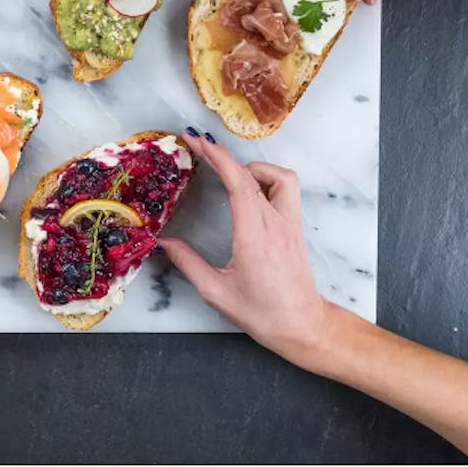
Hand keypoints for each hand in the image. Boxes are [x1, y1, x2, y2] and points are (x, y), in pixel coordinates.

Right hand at [159, 131, 329, 367]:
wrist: (303, 326)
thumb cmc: (262, 313)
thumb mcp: (216, 292)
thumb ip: (187, 263)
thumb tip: (163, 242)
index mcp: (254, 236)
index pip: (239, 183)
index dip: (217, 157)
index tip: (196, 140)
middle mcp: (276, 224)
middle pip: (253, 174)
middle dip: (223, 155)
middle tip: (198, 144)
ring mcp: (290, 223)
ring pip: (279, 176)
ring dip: (252, 167)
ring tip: (229, 174)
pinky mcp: (295, 228)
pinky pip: (285, 189)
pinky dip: (267, 180)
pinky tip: (249, 192)